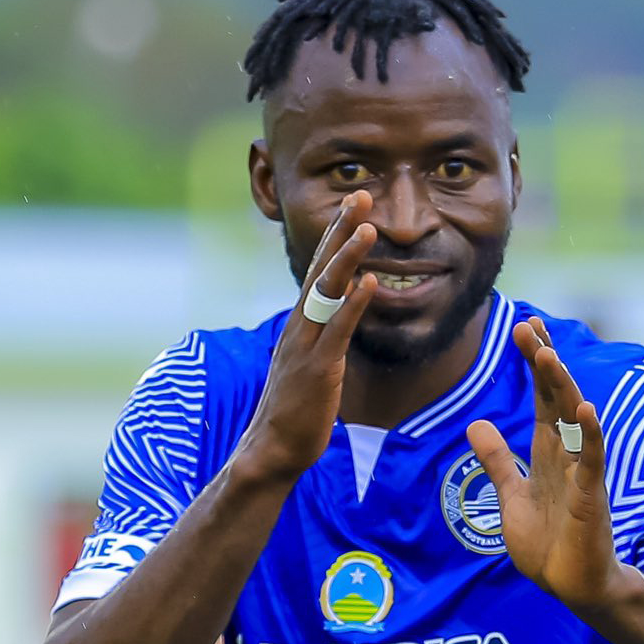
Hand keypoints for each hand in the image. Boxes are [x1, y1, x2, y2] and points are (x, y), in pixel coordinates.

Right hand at [234, 191, 377, 483]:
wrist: (273, 449)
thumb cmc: (296, 410)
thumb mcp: (312, 361)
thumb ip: (326, 334)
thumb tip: (345, 311)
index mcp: (300, 323)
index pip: (318, 270)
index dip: (335, 236)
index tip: (352, 204)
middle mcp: (300, 327)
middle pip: (320, 269)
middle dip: (340, 230)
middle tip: (358, 194)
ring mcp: (306, 346)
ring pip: (327, 293)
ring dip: (348, 258)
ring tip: (368, 227)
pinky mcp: (317, 370)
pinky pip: (337, 331)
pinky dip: (353, 305)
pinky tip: (370, 283)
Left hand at [466, 317, 625, 612]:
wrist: (570, 586)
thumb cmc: (547, 544)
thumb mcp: (511, 495)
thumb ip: (497, 461)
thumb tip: (476, 424)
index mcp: (547, 453)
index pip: (542, 398)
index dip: (534, 364)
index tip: (524, 328)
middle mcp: (566, 454)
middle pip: (556, 397)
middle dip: (543, 362)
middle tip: (527, 326)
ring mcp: (581, 472)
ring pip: (574, 420)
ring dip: (560, 387)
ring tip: (547, 354)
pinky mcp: (591, 496)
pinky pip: (592, 460)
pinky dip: (589, 435)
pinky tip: (586, 409)